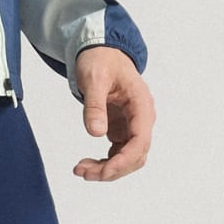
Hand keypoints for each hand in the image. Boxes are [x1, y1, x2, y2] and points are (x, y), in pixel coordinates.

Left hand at [71, 47, 153, 180]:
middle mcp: (141, 118)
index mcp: (141, 105)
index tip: (105, 171)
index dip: (124, 160)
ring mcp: (132, 125)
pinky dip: (104, 163)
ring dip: (107, 169)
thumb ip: (95, 106)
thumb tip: (96, 132)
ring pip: (127, 158)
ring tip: (81, 170)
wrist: (100, 51)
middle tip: (84, 172)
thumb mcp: (94, 79)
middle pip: (135, 155)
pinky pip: (118, 153)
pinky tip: (87, 164)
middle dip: (112, 169)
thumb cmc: (101, 60)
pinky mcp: (122, 129)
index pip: (140, 140)